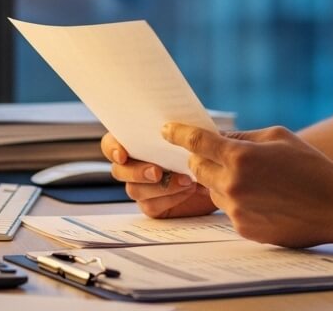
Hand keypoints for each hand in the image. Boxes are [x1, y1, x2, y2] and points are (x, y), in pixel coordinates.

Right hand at [100, 132, 216, 218]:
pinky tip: (188, 190)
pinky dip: (169, 198)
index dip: (112, 148)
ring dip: (159, 186)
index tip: (123, 154)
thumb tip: (174, 127)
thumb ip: (183, 129)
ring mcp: (142, 187)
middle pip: (119, 171)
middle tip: (157, 172)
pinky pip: (151, 206)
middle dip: (137, 172)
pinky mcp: (154, 205)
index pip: (110, 144)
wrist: (222, 174)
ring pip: (134, 190)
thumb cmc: (206, 147)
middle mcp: (134, 165)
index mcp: (137, 142)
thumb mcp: (197, 133)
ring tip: (186, 180)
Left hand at [162, 123, 332, 246]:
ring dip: (221, 182)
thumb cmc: (310, 166)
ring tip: (255, 180)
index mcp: (241, 156)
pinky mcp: (244, 229)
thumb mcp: (278, 137)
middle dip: (203, 159)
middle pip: (197, 168)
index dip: (178, 133)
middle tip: (219, 156)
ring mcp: (237, 210)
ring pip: (212, 190)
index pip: (196, 142)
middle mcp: (233, 184)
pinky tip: (264, 199)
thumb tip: (217, 137)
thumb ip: (243, 137)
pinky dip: (237, 201)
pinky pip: (228, 210)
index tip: (166, 129)